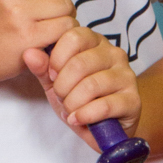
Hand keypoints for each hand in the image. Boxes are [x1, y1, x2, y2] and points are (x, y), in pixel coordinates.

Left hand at [24, 26, 141, 150]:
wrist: (104, 126)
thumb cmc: (79, 98)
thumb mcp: (55, 82)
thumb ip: (42, 67)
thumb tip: (28, 53)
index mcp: (94, 42)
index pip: (73, 36)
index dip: (56, 59)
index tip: (52, 76)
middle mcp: (114, 53)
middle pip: (80, 63)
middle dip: (62, 86)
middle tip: (61, 97)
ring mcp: (127, 75)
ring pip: (91, 85)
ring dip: (73, 103)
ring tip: (70, 110)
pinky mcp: (133, 100)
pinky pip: (104, 105)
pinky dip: (85, 115)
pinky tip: (78, 119)